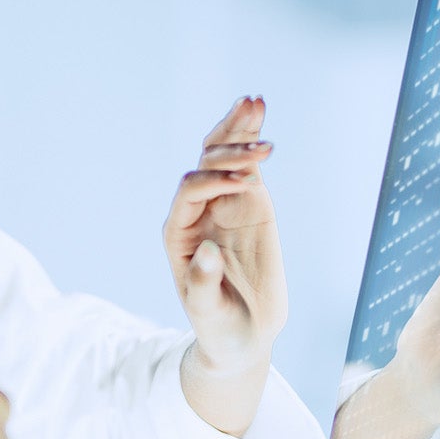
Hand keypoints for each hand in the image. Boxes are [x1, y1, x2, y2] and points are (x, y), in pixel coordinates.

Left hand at [163, 96, 286, 434]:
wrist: (240, 335)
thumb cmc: (217, 325)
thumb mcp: (206, 311)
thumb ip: (203, 283)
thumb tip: (206, 250)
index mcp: (179, 231)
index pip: (190, 190)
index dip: (213, 181)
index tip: (243, 184)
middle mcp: (197, 211)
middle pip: (205, 163)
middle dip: (227, 144)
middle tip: (255, 129)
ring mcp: (224, 205)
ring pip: (224, 157)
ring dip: (239, 131)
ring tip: (255, 103)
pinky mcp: (250, 206)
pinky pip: (248, 168)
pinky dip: (252, 144)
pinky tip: (260, 118)